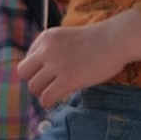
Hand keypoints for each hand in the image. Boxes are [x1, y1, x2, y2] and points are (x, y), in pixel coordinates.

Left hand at [19, 11, 140, 109]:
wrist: (116, 40)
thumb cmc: (98, 40)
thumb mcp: (68, 37)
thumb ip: (54, 49)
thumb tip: (43, 70)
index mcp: (46, 38)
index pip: (28, 58)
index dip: (36, 70)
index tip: (47, 75)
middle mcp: (47, 50)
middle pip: (24, 72)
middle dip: (33, 80)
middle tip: (47, 85)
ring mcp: (56, 65)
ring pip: (34, 86)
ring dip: (42, 92)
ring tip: (53, 93)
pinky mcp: (67, 79)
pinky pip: (46, 97)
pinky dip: (47, 102)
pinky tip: (54, 102)